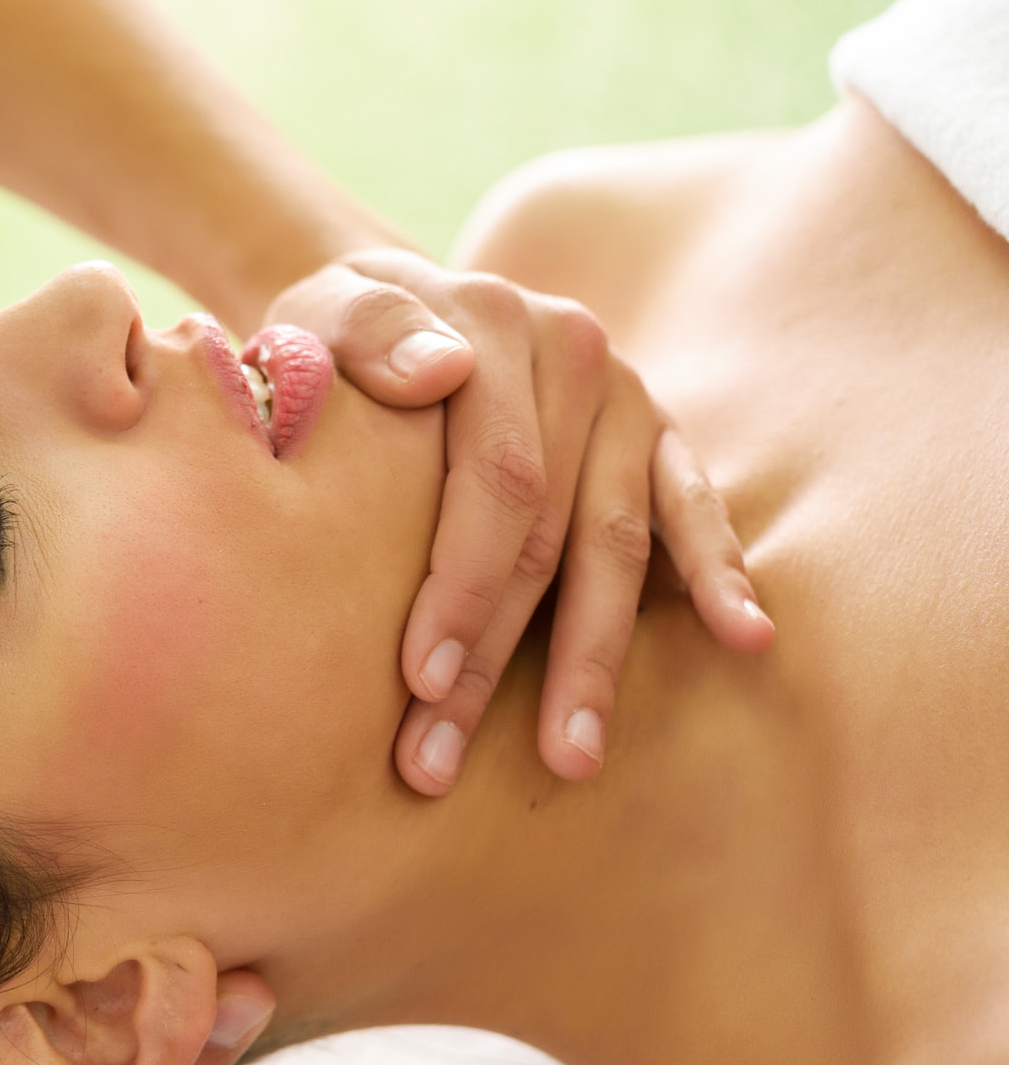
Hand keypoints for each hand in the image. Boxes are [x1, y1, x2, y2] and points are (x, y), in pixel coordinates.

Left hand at [264, 248, 773, 794]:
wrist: (388, 304)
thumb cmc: (332, 338)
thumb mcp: (320, 312)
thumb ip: (365, 335)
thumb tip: (442, 373)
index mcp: (491, 325)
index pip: (492, 476)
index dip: (460, 583)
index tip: (420, 680)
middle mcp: (570, 354)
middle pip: (546, 531)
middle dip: (497, 658)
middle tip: (442, 760)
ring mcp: (623, 396)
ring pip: (616, 545)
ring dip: (592, 661)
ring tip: (570, 758)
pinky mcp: (656, 431)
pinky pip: (694, 506)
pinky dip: (720, 572)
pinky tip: (744, 640)